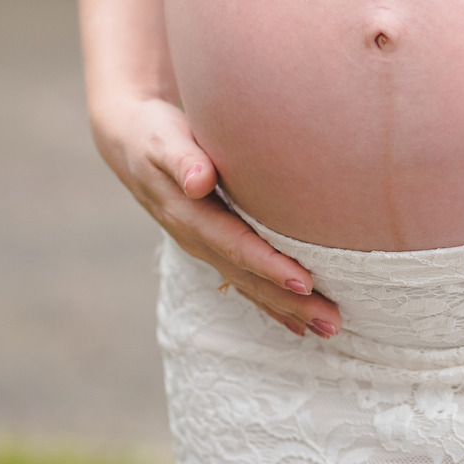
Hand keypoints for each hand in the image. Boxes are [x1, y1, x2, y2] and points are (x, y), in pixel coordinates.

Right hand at [90, 94, 342, 337]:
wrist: (131, 142)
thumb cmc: (156, 134)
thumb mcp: (164, 139)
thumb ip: (183, 159)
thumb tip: (199, 180)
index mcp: (190, 216)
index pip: (237, 246)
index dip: (270, 266)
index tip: (305, 284)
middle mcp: (198, 240)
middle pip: (249, 278)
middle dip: (290, 302)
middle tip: (332, 322)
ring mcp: (204, 248)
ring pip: (250, 286)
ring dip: (288, 310)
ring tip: (328, 330)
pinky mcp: (212, 246)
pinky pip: (244, 281)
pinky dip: (271, 302)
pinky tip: (297, 323)